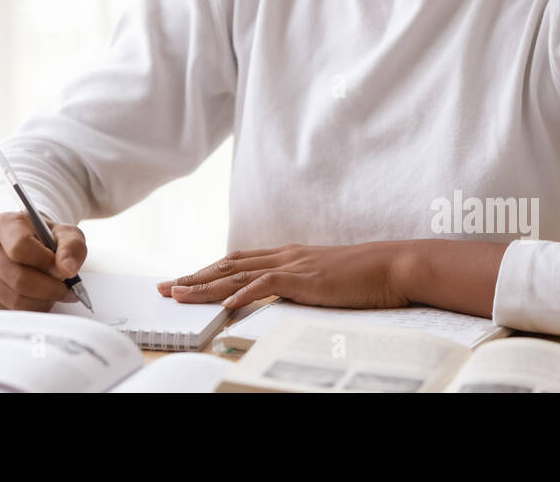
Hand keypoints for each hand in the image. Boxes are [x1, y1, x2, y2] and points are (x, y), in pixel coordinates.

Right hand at [0, 211, 86, 311]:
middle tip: (67, 289)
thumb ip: (72, 246)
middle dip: (50, 289)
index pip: (21, 248)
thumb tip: (68, 270)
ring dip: (43, 301)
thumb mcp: (65, 233)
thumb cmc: (46, 238)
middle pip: (19, 279)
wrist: (26, 245)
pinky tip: (40, 298)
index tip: (65, 270)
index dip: (46, 263)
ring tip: (55, 292)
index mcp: (3, 224)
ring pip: (15, 300)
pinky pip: (10, 311)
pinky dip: (32, 309)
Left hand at [156, 242, 413, 309]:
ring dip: (205, 285)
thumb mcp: (325, 279)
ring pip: (237, 273)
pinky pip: (266, 284)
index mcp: (288, 255)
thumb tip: (283, 297)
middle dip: (193, 276)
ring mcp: (293, 264)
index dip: (207, 270)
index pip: (237, 261)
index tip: (184, 279)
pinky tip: (225, 304)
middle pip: (227, 264)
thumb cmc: (365, 276)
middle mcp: (284, 255)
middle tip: (165, 287)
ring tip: (179, 294)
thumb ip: (302, 284)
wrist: (394, 265)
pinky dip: (242, 293)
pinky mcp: (305, 277)